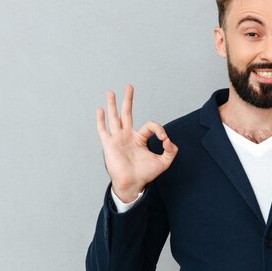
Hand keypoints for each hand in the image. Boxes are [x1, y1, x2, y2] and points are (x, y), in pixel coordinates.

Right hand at [96, 84, 177, 202]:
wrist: (133, 184)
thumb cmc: (146, 174)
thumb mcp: (164, 162)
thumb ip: (171, 151)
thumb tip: (169, 140)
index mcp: (139, 138)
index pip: (150, 125)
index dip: (159, 129)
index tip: (164, 139)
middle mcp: (127, 136)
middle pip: (127, 113)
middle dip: (128, 100)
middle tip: (129, 86)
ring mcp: (117, 139)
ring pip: (115, 118)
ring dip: (113, 105)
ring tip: (110, 92)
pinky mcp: (109, 145)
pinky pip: (103, 130)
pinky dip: (101, 120)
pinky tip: (100, 110)